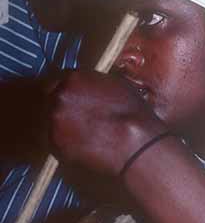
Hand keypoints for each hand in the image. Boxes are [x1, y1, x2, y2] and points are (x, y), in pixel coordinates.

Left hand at [45, 70, 165, 178]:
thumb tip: (89, 86)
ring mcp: (54, 121)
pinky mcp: (54, 144)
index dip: (69, 90)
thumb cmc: (132, 113)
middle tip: (78, 116)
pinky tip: (82, 144)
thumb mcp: (117, 84)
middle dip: (63, 106)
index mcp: (73, 78)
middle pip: (52, 99)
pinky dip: (64, 142)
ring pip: (51, 121)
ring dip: (62, 124)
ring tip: (82, 132)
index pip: (61, 81)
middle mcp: (59, 97)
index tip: (76, 98)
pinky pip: (55, 140)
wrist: (134, 143)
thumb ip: (94, 82)